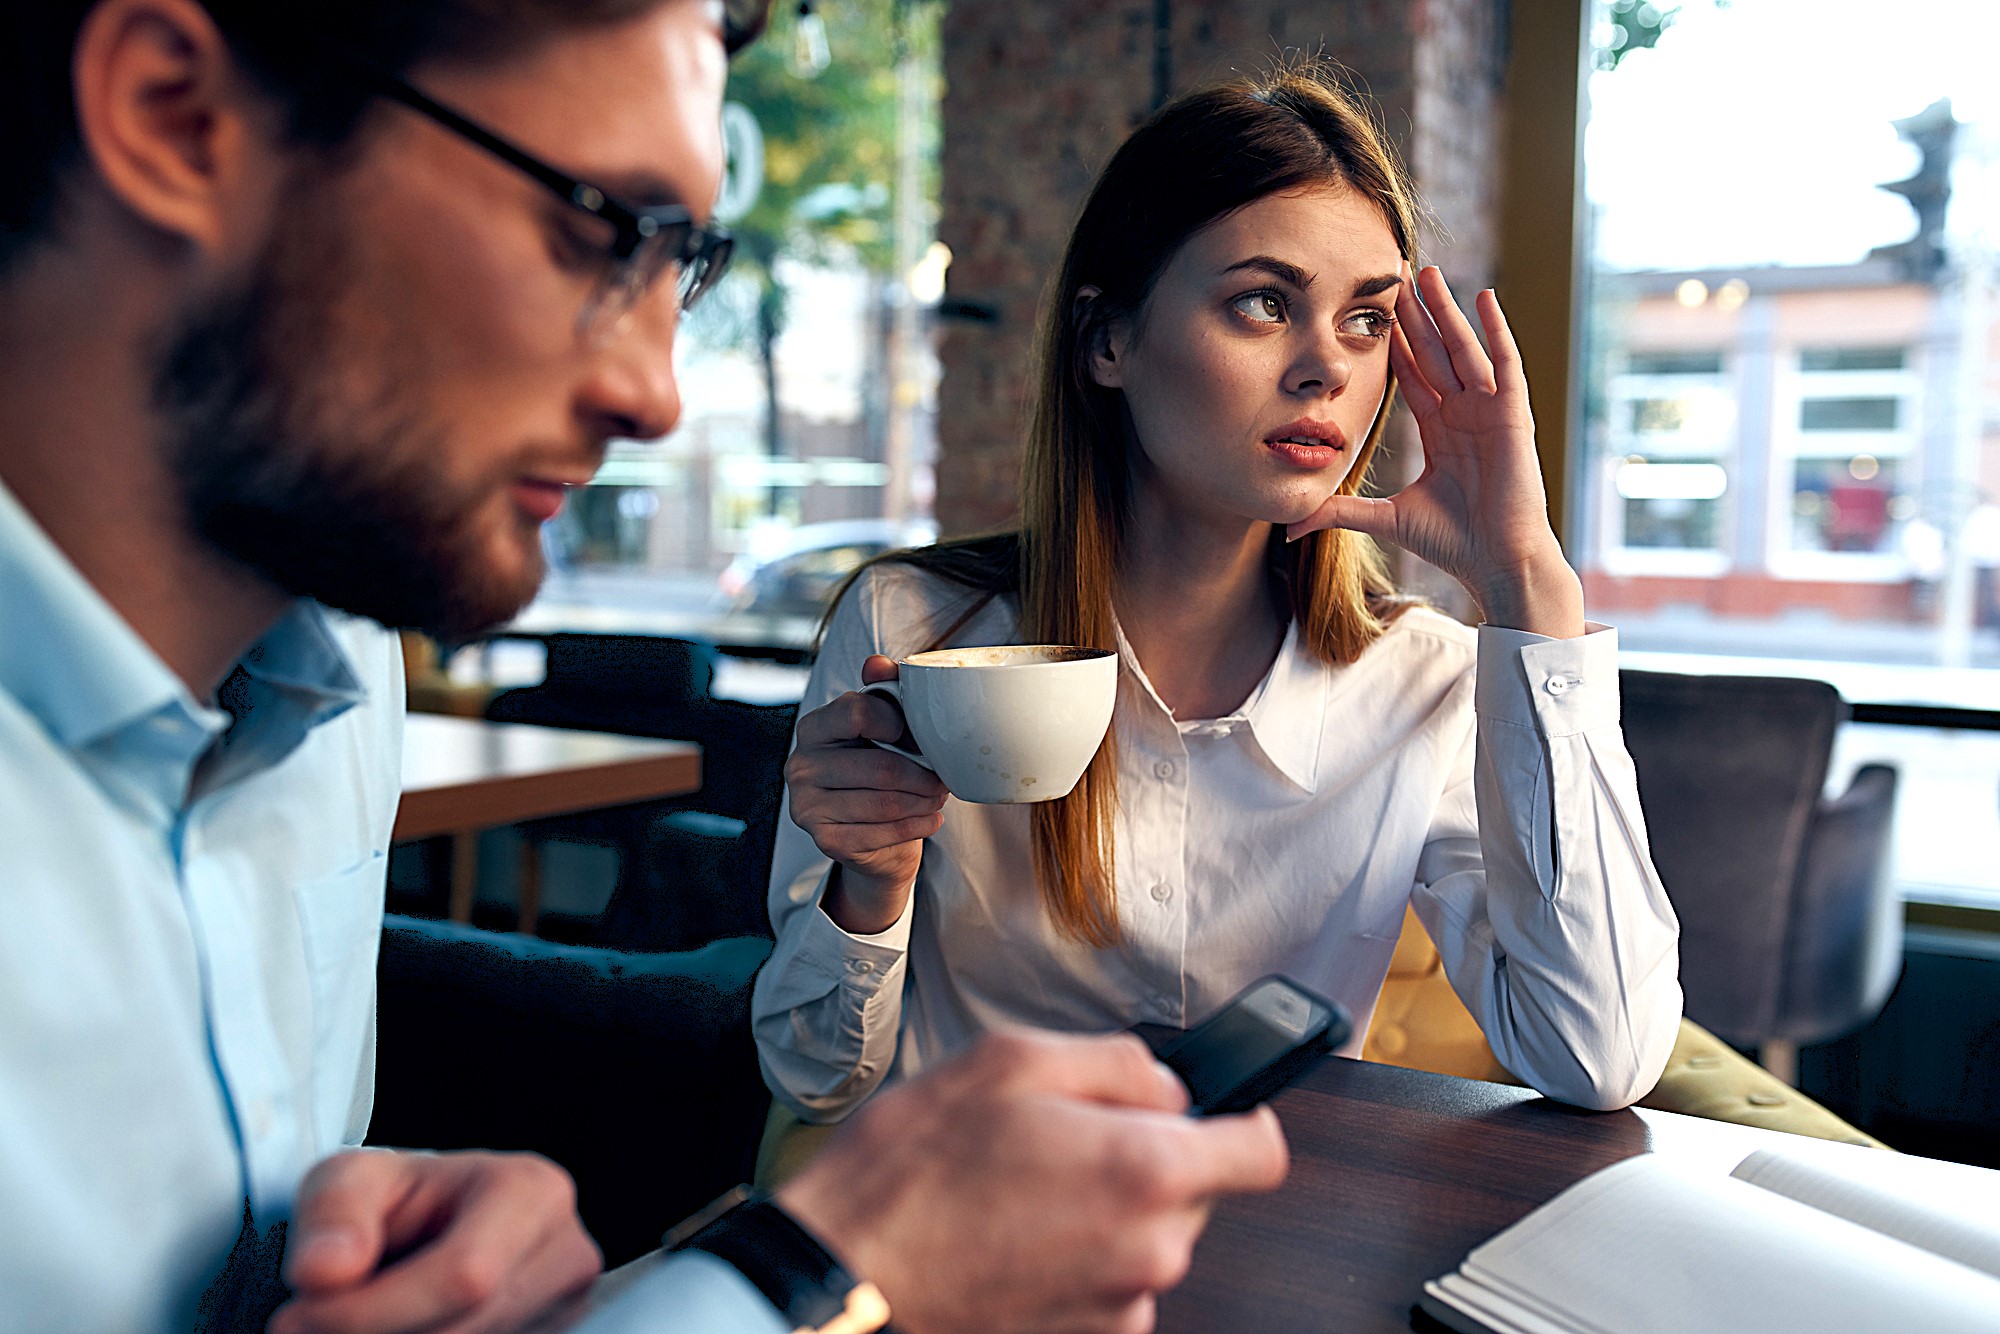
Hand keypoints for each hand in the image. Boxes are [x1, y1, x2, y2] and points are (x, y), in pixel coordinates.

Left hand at [268, 1148, 601, 1333]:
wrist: (434, 1224)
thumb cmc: (396, 1200)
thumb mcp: (349, 1181)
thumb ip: (332, 1216)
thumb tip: (323, 1272)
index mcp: (531, 1190)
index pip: (465, 1275)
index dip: (371, 1313)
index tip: (294, 1320)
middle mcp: (567, 1251)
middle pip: (466, 1328)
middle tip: (303, 1329)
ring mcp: (568, 1306)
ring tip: (344, 1326)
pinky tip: (394, 1331)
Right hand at [777, 1030, 1289, 1333]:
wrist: (846, 1274)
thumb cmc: (911, 1171)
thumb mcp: (1010, 1062)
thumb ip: (1117, 1063)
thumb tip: (1168, 1087)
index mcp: (1145, 1170)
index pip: (1261, 1151)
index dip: (1240, 1120)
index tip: (1213, 1113)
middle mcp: (1148, 1251)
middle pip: (1193, 1193)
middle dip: (1144, 1160)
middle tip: (1060, 1140)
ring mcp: (1118, 1310)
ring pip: (1144, 1240)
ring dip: (1102, 1213)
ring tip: (1015, 1193)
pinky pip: (1105, 1285)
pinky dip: (1071, 1260)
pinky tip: (1008, 1238)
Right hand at [785, 655, 947, 933]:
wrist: (869, 832)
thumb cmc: (877, 767)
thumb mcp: (883, 725)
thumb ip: (883, 689)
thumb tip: (877, 664)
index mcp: (813, 727)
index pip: (857, 712)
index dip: (899, 724)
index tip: (921, 737)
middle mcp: (800, 765)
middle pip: (880, 766)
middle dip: (923, 775)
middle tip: (944, 779)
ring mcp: (807, 806)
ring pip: (885, 803)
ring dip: (923, 802)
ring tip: (939, 797)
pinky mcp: (825, 840)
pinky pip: (882, 832)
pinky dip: (916, 826)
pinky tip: (931, 819)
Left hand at [1287, 265, 1584, 637]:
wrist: (1496, 563)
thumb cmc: (1452, 543)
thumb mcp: (1384, 518)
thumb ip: (1339, 511)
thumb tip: (1287, 528)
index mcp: (1439, 432)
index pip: (1412, 376)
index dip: (1394, 343)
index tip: (1372, 311)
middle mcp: (1464, 414)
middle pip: (1435, 352)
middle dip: (1415, 315)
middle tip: (1395, 274)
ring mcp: (1490, 412)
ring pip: (1463, 349)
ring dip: (1445, 311)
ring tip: (1428, 273)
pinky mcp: (1513, 417)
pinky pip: (1505, 364)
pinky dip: (1496, 331)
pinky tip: (1484, 298)